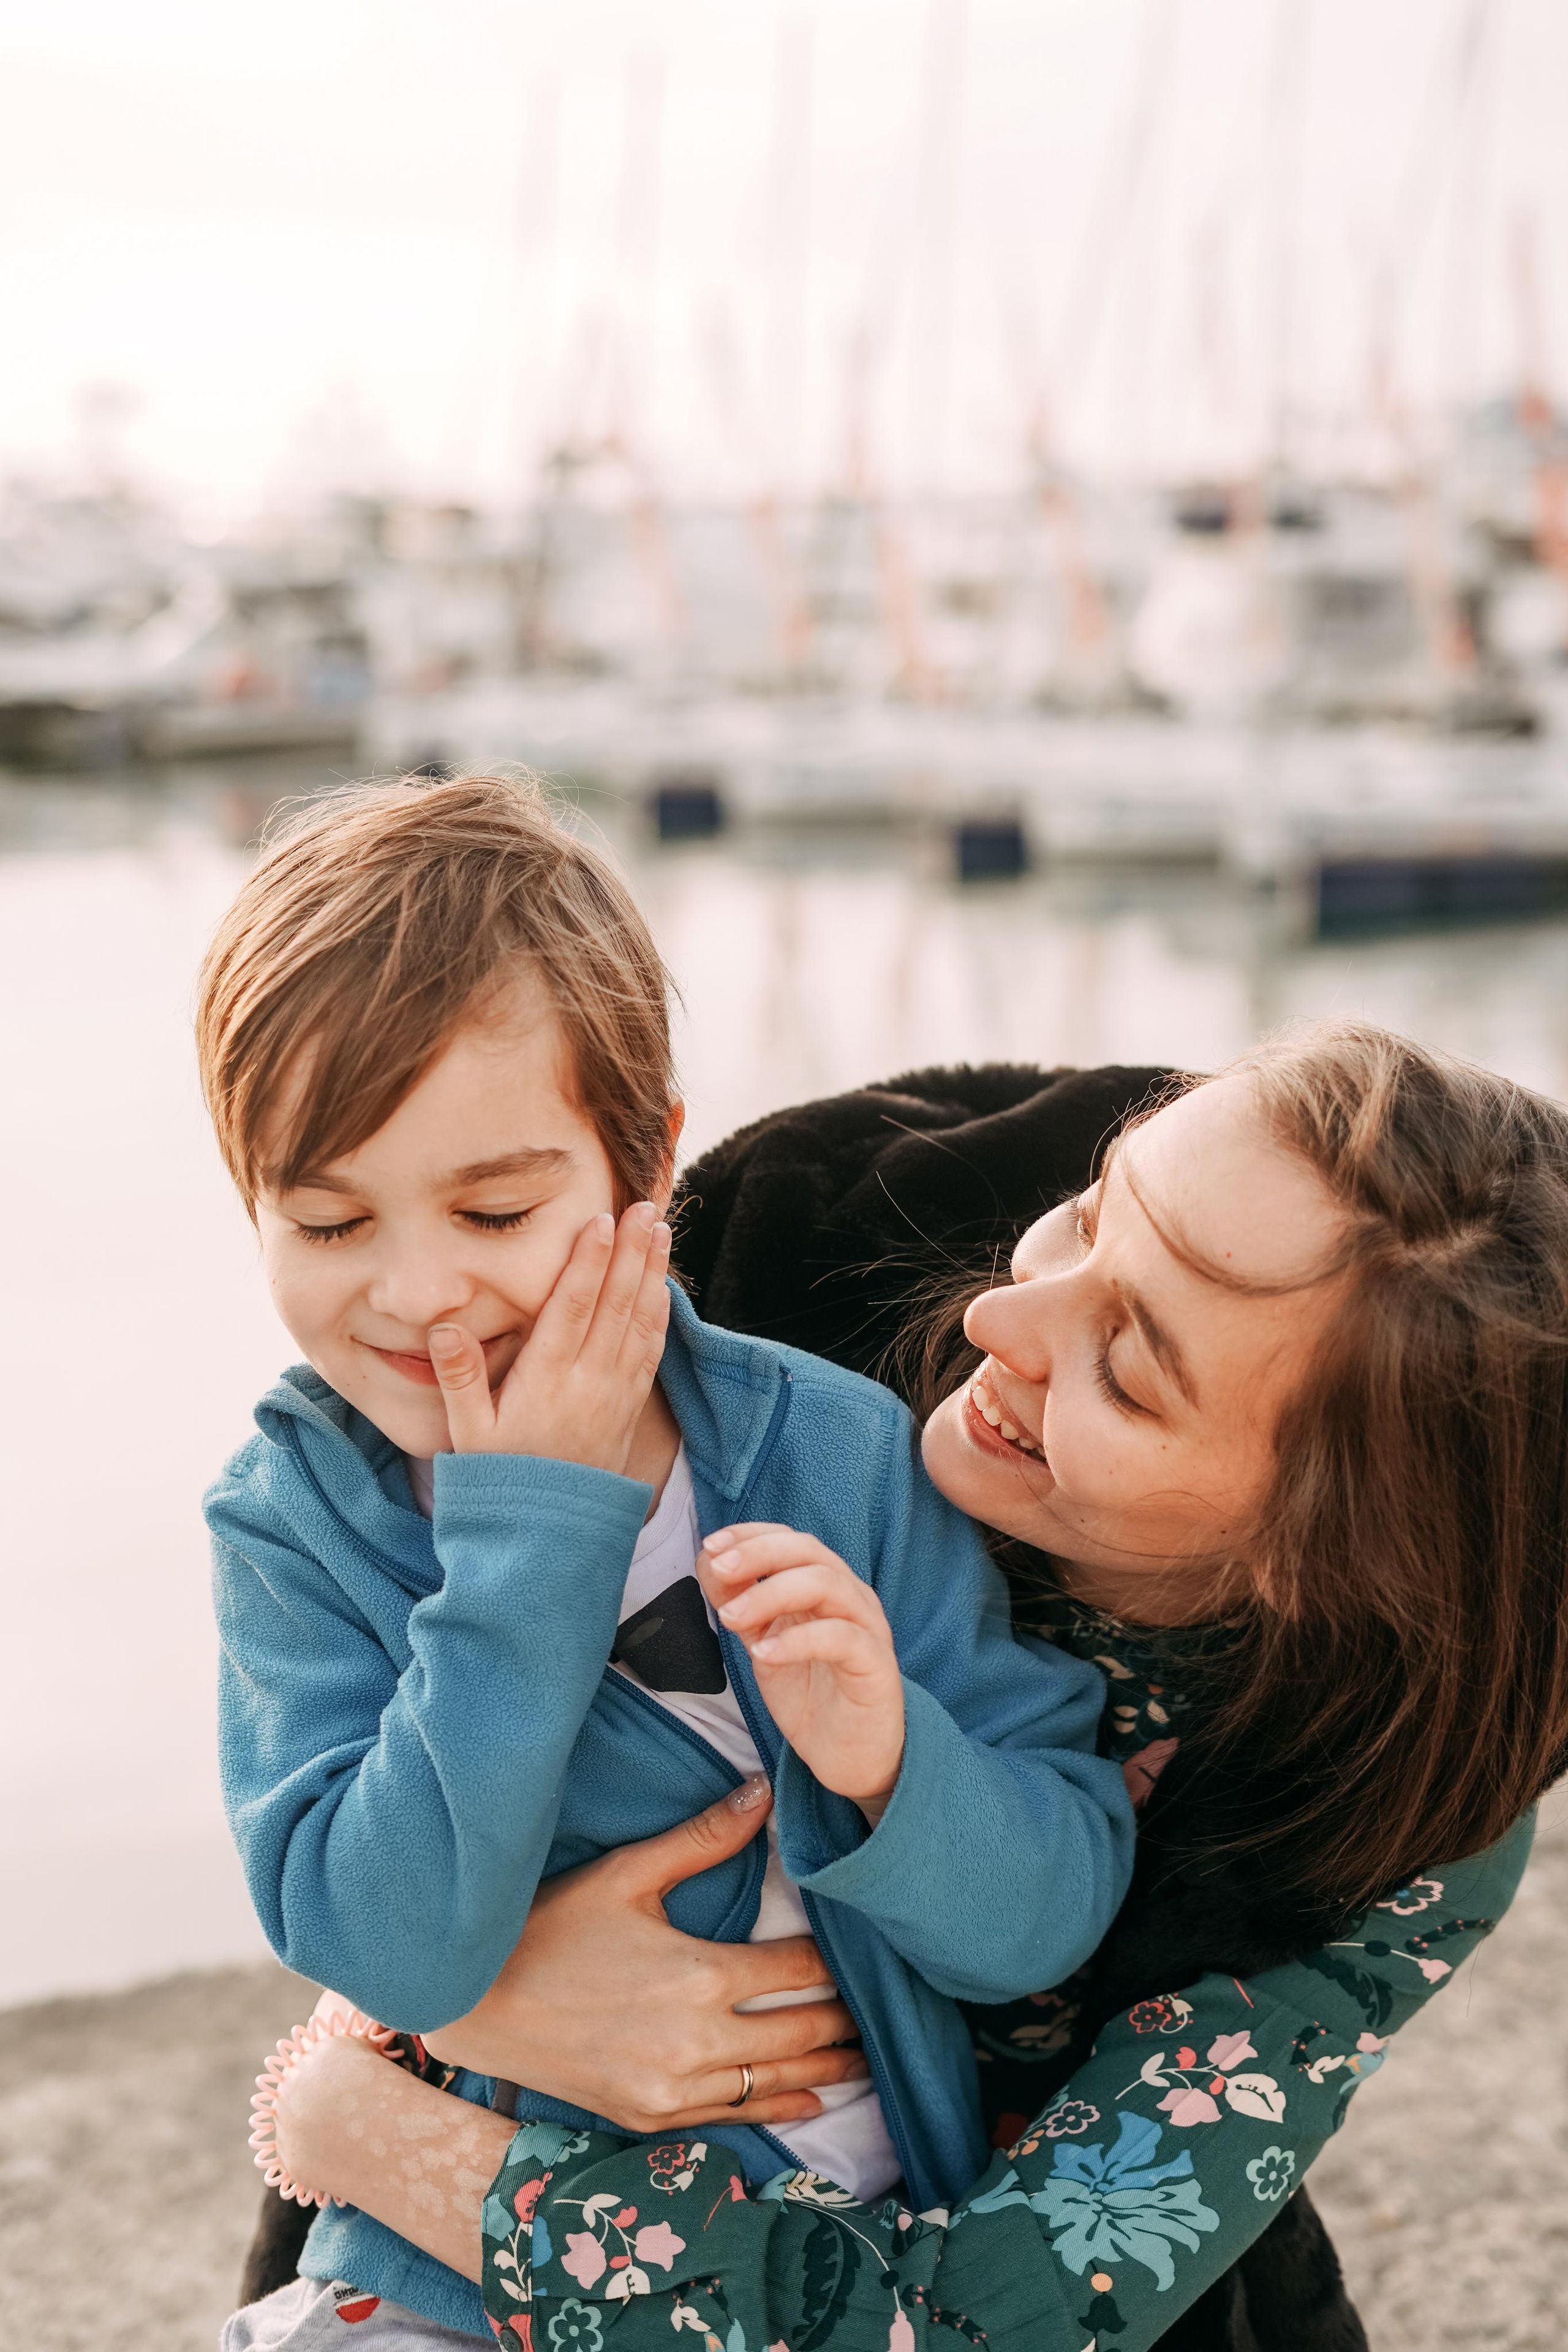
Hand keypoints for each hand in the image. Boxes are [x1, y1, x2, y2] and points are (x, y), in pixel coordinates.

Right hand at [419, 1777, 870, 2131]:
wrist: (479, 2004)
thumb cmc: (552, 1927)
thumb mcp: (627, 1874)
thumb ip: (703, 1838)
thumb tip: (765, 1790)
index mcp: (698, 1976)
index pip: (797, 1971)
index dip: (836, 1962)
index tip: (865, 1951)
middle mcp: (695, 2041)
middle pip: (798, 2032)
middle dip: (844, 2020)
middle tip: (881, 2010)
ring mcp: (673, 2089)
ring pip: (774, 2082)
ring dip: (825, 2068)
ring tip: (864, 2057)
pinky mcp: (650, 2118)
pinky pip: (733, 2117)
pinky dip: (777, 2110)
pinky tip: (809, 2102)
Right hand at [428, 1202, 670, 1475]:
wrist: (549, 1535)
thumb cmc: (502, 1480)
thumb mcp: (468, 1434)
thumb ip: (458, 1379)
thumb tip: (444, 1329)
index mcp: (547, 1381)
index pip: (572, 1308)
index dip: (588, 1262)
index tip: (601, 1221)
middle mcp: (588, 1382)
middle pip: (615, 1304)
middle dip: (631, 1252)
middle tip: (644, 1207)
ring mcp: (615, 1394)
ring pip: (640, 1321)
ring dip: (652, 1273)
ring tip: (660, 1230)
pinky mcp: (630, 1408)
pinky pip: (651, 1351)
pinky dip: (659, 1314)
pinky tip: (662, 1287)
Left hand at [698, 1525, 905, 1821]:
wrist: (851, 1757)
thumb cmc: (811, 1695)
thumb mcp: (764, 1644)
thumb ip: (743, 1605)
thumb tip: (709, 1562)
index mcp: (826, 1586)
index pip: (792, 1541)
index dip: (751, 1535)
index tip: (711, 1545)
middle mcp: (850, 1598)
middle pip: (810, 1551)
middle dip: (759, 1553)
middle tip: (720, 1569)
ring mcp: (868, 1628)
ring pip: (827, 1584)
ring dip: (771, 1593)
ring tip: (730, 1617)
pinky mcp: (876, 1665)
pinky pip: (841, 1637)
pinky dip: (798, 1639)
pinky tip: (764, 1653)